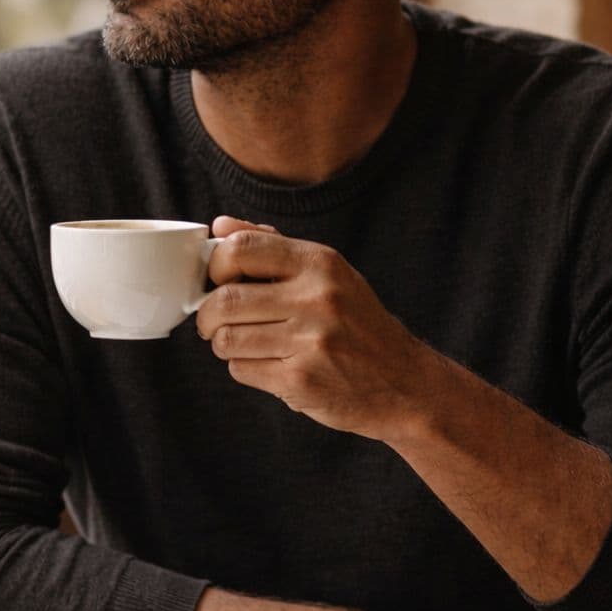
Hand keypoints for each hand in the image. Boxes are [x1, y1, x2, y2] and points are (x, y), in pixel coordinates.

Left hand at [197, 217, 417, 441]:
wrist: (403, 383)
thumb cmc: (358, 325)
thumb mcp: (327, 274)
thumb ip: (272, 246)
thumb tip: (220, 226)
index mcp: (320, 263)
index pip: (239, 249)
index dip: (215, 266)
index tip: (218, 280)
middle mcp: (316, 299)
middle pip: (224, 300)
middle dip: (208, 315)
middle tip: (214, 322)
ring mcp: (310, 342)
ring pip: (226, 339)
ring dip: (225, 344)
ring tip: (245, 344)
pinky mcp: (301, 382)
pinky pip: (242, 370)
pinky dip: (245, 368)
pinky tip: (269, 365)